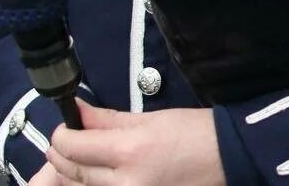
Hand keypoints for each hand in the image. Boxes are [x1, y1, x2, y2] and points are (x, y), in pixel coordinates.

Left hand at [44, 101, 224, 185]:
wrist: (227, 158)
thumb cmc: (193, 131)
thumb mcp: (149, 119)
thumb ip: (107, 119)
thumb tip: (77, 111)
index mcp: (129, 152)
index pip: (73, 146)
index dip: (61, 134)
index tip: (65, 126)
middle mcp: (124, 183)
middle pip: (72, 171)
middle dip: (61, 153)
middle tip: (67, 140)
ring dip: (74, 171)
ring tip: (82, 156)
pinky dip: (93, 183)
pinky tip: (98, 173)